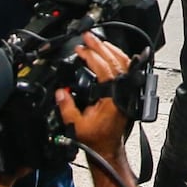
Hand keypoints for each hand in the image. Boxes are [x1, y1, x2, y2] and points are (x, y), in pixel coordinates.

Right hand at [55, 32, 130, 157]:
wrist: (106, 149)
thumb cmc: (95, 139)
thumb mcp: (76, 125)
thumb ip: (66, 107)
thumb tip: (60, 92)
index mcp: (112, 98)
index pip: (104, 69)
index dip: (91, 56)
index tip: (80, 49)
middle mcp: (122, 93)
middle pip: (115, 61)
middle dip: (100, 46)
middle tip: (88, 37)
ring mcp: (126, 92)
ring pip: (123, 63)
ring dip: (110, 49)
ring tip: (97, 41)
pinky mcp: (125, 92)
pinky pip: (125, 69)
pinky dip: (116, 58)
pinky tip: (108, 53)